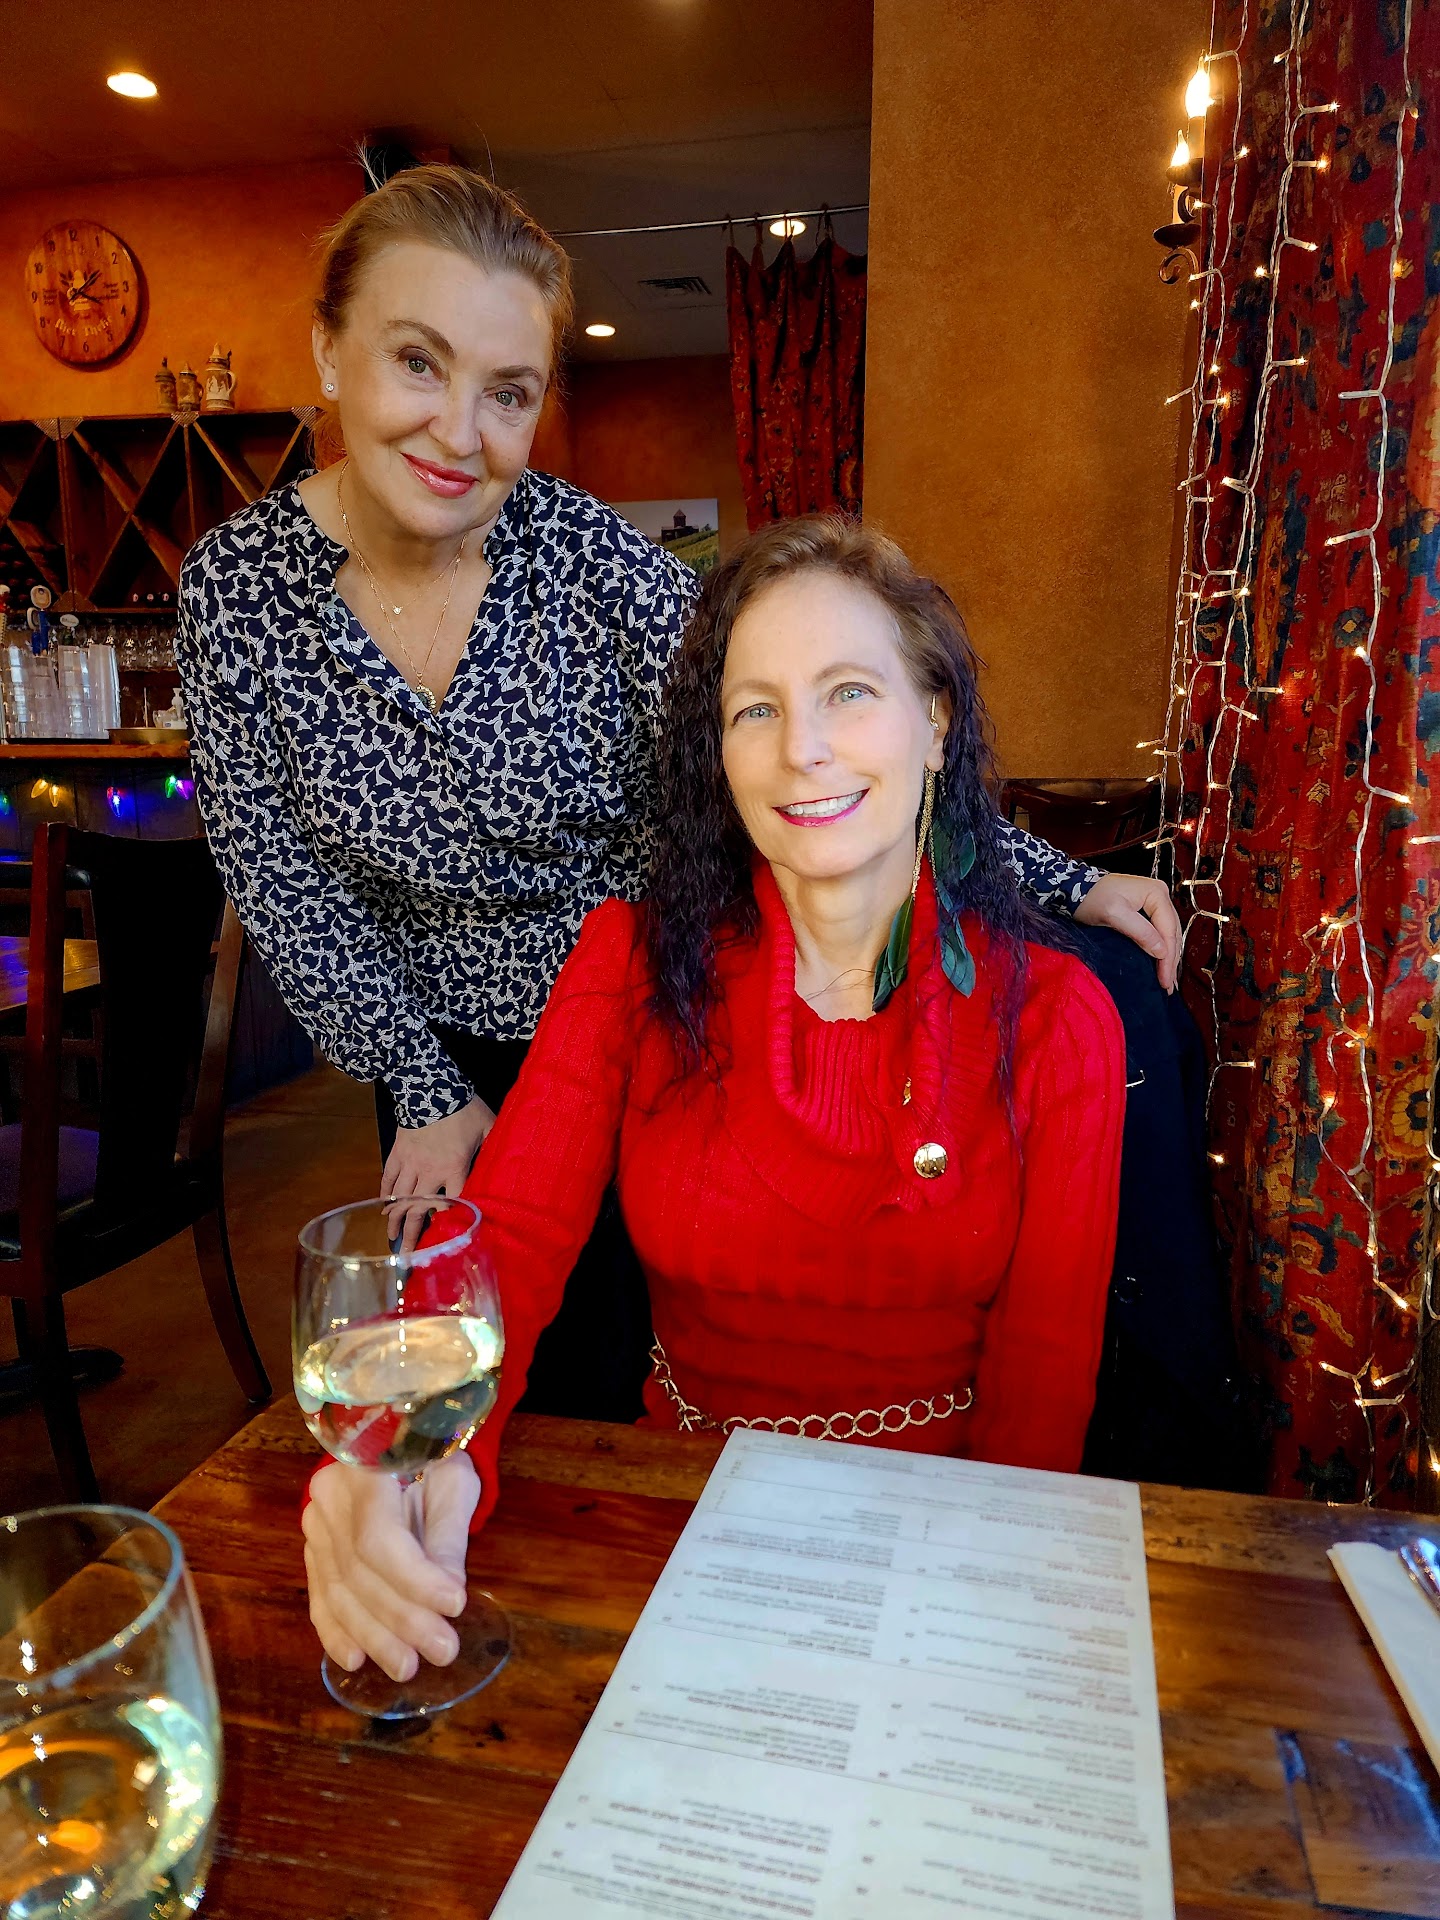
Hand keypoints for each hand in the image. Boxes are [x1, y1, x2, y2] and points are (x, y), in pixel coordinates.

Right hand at [302, 1453, 479, 1680]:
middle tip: (442, 1651)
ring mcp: (314, 1526)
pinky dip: (335, 1632)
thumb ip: (448, 1536)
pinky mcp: (313, 1550)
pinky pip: (320, 1596)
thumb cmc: (435, 1461)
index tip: (454, 1605)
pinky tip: (355, 1659)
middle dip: (402, 1618)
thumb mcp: (454, 1484)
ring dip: (373, 1636)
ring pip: (338, 1590)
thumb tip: (450, 1594)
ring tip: (407, 1666)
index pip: (379, 1537)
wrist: (403, 1445)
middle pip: (358, 1571)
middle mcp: (328, 1498)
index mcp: (362, 1469)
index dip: (415, 1578)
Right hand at [382, 1095, 494, 1246]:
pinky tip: (383, 1209)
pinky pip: (389, 1178)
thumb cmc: (463, 1106)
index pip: (454, 1202)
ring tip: (392, 1239)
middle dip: (413, 1234)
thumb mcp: (489, 1124)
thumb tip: (515, 1155)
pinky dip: (385, 1194)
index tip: (446, 1241)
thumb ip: (498, 1144)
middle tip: (407, 1255)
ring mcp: (410, 1162)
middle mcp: (430, 1170)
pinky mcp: (398, 1152)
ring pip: (401, 1198)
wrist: (429, 1084)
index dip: (450, 1222)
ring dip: (396, 1220)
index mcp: (455, 1167)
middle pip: (420, 1209)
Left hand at [1074, 872, 1180, 992]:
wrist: (1075, 888)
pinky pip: (1158, 932)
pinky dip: (1160, 949)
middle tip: (1168, 986)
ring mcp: (1154, 903)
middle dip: (1170, 960)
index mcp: (1156, 893)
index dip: (1167, 957)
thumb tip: (1162, 952)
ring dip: (1167, 957)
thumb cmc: (1091, 898)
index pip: (1168, 930)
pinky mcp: (1146, 911)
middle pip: (1171, 933)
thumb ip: (1140, 932)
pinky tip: (1161, 964)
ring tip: (1167, 980)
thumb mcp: (1114, 914)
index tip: (1164, 979)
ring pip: (1167, 934)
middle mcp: (1160, 895)